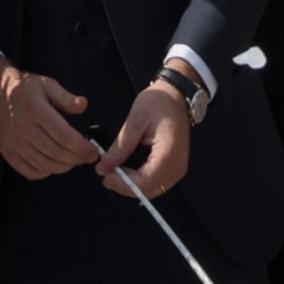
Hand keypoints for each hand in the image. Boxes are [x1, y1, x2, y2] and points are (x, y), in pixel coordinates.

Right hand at [0, 59, 99, 179]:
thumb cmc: (27, 89)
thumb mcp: (48, 85)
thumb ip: (66, 97)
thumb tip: (83, 104)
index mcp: (34, 108)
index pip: (63, 135)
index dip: (81, 147)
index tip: (93, 151)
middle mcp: (22, 126)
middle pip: (56, 152)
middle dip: (77, 158)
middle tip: (87, 157)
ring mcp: (13, 142)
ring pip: (45, 165)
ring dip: (64, 167)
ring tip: (73, 160)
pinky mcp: (7, 152)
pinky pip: (31, 172)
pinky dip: (46, 172)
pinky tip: (54, 163)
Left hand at [96, 81, 189, 200]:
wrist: (176, 94)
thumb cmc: (158, 102)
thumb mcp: (136, 119)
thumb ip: (122, 144)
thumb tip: (107, 163)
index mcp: (168, 153)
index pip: (145, 181)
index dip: (123, 183)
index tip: (105, 176)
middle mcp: (177, 166)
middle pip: (149, 189)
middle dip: (125, 186)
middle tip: (104, 174)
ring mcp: (178, 168)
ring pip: (153, 189)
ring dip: (132, 185)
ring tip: (112, 173)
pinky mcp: (175, 166)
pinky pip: (157, 182)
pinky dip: (141, 181)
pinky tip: (126, 173)